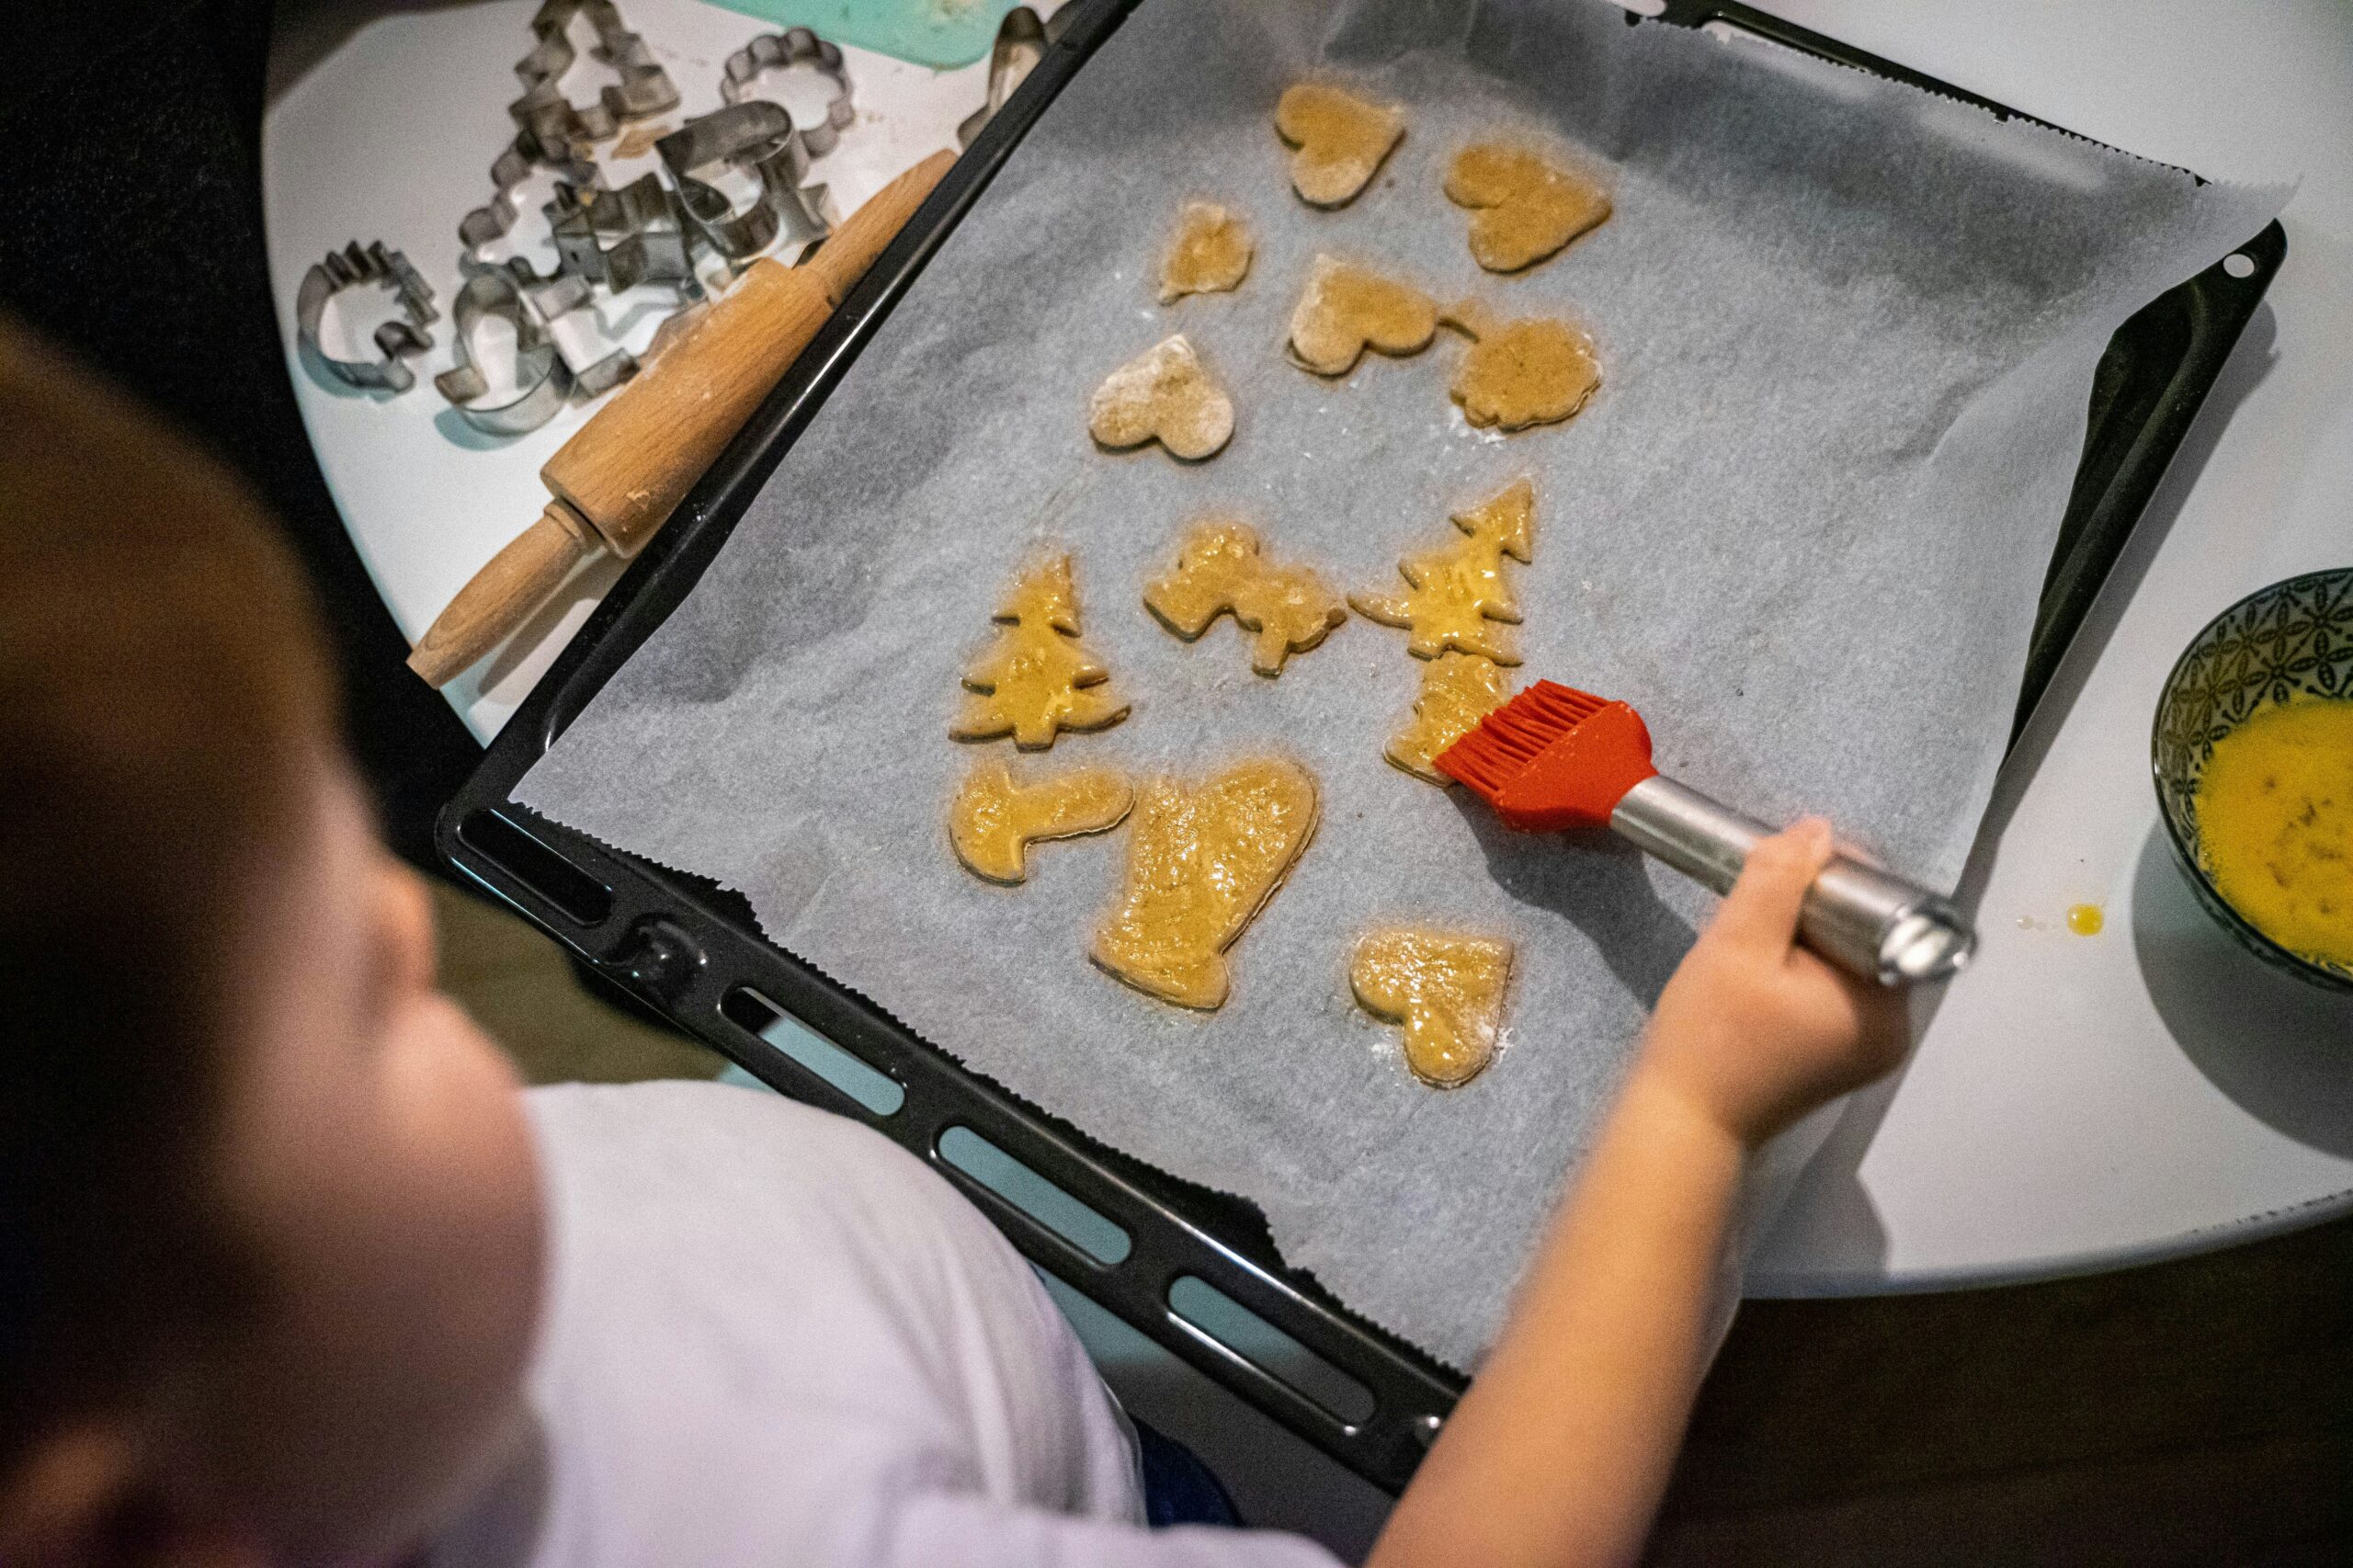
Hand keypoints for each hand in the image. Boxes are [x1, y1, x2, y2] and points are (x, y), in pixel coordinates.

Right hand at [1636, 818, 1909, 1148]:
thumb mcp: (1737, 944)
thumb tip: (1817, 831)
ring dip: (1803, 933)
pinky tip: (1757, 967)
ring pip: (1846, 955)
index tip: (1784, 869)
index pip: (1884, 908)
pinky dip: (1800, 965)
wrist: (1679, 1120)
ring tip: (1751, 936)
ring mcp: (1868, 1046)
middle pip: (1867, 931)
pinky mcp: (1838, 1054)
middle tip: (1756, 903)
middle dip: (1814, 905)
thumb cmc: (1707, 1040)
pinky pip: (1832, 985)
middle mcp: (1893, 1029)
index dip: (1837, 875)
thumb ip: (1779, 879)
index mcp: (1886, 1007)